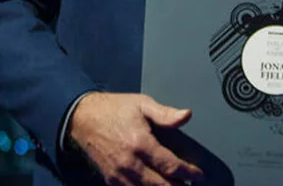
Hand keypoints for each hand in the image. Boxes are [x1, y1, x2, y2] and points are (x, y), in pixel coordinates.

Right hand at [67, 92, 201, 185]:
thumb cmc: (114, 109)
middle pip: (160, 185)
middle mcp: (129, 163)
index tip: (199, 175)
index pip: (170, 166)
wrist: (83, 118)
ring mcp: (118, 174)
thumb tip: (186, 115)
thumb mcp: (142, 104)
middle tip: (190, 184)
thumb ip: (165, 114)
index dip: (189, 173)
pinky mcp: (110, 179)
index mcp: (140, 144)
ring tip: (175, 185)